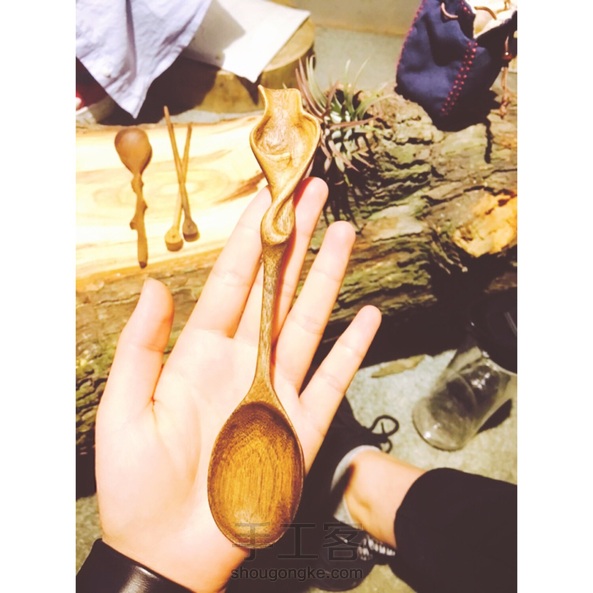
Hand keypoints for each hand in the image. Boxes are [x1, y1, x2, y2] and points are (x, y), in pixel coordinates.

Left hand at [94, 177, 381, 592]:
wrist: (172, 549)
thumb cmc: (139, 485)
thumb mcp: (124, 411)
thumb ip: (143, 347)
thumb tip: (157, 286)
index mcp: (201, 353)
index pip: (234, 280)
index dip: (251, 237)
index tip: (267, 197)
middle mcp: (244, 361)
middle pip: (277, 287)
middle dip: (297, 239)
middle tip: (314, 194)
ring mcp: (277, 389)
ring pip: (309, 320)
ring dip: (328, 277)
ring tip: (344, 233)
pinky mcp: (302, 425)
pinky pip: (333, 378)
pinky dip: (352, 348)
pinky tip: (366, 316)